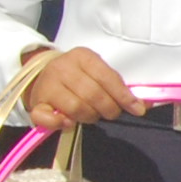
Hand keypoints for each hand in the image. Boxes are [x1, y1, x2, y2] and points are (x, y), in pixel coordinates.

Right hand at [21, 47, 141, 128]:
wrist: (42, 73)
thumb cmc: (78, 76)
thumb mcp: (98, 73)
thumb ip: (119, 87)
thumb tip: (144, 105)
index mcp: (83, 57)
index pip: (107, 77)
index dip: (124, 96)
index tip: (137, 109)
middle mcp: (63, 68)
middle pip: (93, 94)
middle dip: (108, 109)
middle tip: (111, 113)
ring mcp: (47, 85)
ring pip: (75, 107)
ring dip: (89, 116)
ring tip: (92, 115)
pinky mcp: (36, 102)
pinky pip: (48, 118)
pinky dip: (60, 124)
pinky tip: (69, 123)